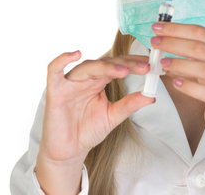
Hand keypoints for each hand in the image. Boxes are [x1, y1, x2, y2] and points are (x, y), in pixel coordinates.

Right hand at [36, 50, 153, 193]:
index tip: (151, 65)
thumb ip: (129, 105)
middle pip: (105, 63)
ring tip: (124, 70)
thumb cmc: (87, 131)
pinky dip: (62, 60)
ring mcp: (69, 83)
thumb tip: (151, 96)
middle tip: (145, 67)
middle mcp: (84, 78)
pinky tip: (76, 54)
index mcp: (98, 81)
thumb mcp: (113, 116)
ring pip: (87, 66)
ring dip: (106, 66)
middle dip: (126, 64)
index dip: (133, 64)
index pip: (117, 66)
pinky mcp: (55, 91)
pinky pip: (53, 70)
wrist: (69, 151)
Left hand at [150, 22, 204, 157]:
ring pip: (204, 69)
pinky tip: (175, 83)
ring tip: (162, 63)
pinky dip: (188, 86)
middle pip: (201, 48)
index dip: (177, 28)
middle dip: (174, 43)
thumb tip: (163, 38)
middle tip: (155, 43)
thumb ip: (192, 51)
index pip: (201, 32)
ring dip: (179, 64)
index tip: (157, 27)